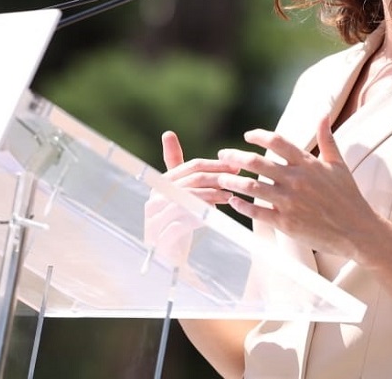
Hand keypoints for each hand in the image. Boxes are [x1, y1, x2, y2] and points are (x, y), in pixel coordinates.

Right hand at [144, 131, 240, 264]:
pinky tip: (214, 217)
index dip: (215, 164)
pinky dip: (199, 218)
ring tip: (229, 198)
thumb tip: (168, 133)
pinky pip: (180, 225)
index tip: (236, 165)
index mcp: (160, 185)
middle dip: (217, 179)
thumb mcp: (180, 192)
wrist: (170, 258)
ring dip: (211, 198)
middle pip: (190, 182)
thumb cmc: (177, 220)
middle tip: (237, 180)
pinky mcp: (161, 241)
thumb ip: (179, 167)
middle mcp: (154, 201)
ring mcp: (154, 221)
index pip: (189, 167)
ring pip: (186, 201)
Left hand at [217, 118, 381, 259]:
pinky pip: (257, 212)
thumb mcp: (338, 164)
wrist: (357, 231)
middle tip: (222, 155)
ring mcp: (290, 202)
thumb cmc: (348, 196)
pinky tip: (233, 202)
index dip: (258, 135)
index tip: (247, 135)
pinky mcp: (286, 223)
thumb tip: (323, 114)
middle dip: (235, 157)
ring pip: (252, 187)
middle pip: (257, 163)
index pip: (277, 142)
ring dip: (232, 181)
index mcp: (308, 164)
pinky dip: (242, 206)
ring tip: (220, 178)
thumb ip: (326, 138)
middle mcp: (296, 180)